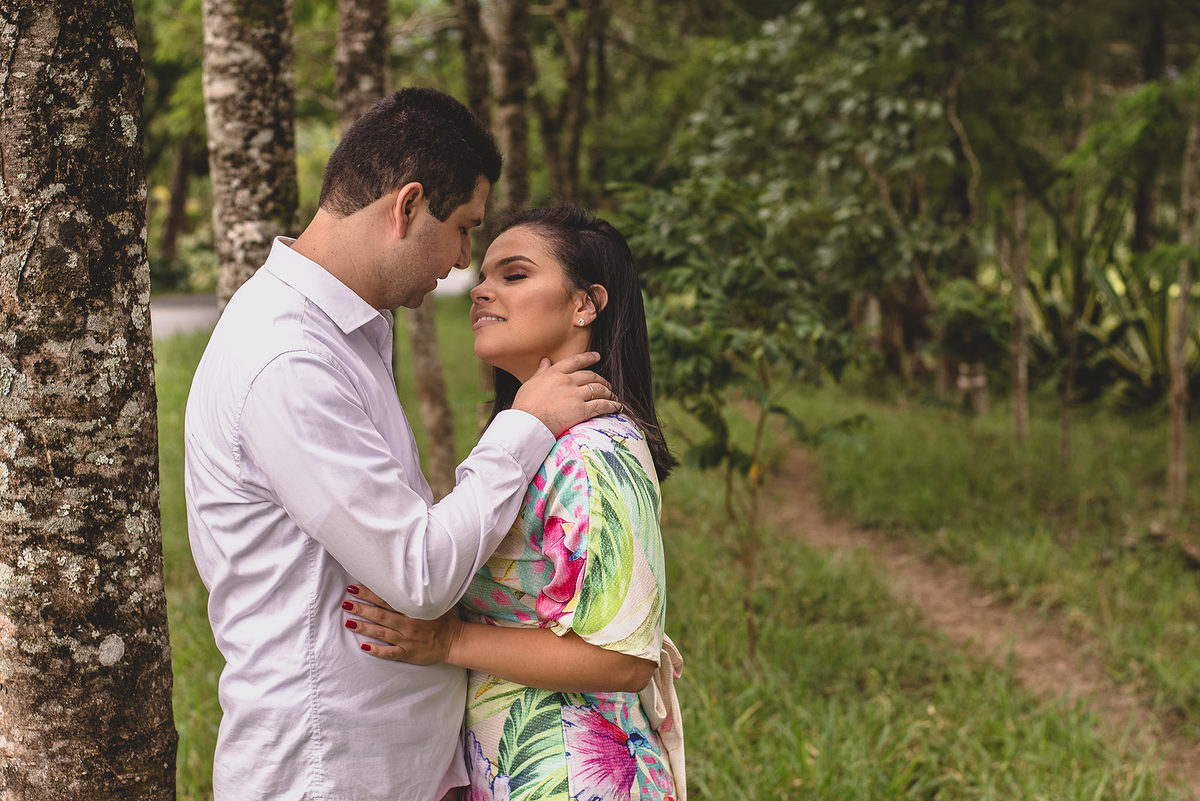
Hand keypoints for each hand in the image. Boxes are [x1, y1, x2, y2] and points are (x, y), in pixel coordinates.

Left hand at [342, 585, 462, 664]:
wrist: (454, 641)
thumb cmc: (443, 619)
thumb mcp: (434, 602)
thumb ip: (418, 593)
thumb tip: (405, 578)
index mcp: (413, 610)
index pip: (387, 599)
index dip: (370, 594)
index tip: (355, 589)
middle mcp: (408, 624)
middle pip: (381, 615)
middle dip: (362, 609)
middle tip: (346, 603)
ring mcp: (407, 640)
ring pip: (381, 633)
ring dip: (364, 628)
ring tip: (349, 623)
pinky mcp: (407, 653)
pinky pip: (390, 653)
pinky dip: (377, 650)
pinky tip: (364, 647)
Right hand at [512, 353, 622, 436]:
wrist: (526, 425)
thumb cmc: (524, 407)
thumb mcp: (530, 384)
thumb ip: (541, 372)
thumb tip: (546, 360)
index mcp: (554, 373)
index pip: (575, 361)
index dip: (589, 358)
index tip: (597, 357)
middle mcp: (567, 381)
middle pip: (591, 376)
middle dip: (602, 379)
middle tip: (607, 384)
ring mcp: (575, 395)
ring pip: (599, 389)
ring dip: (609, 392)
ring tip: (612, 396)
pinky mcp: (581, 410)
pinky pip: (601, 405)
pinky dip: (612, 405)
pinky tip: (617, 406)